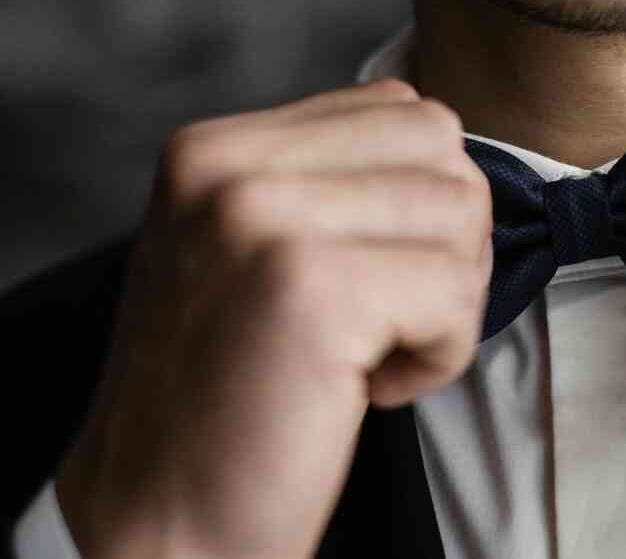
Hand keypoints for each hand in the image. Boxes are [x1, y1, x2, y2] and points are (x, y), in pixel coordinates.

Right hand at [56, 79, 491, 558]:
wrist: (164, 516)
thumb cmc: (230, 394)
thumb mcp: (249, 254)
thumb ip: (328, 183)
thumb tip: (447, 156)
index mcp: (213, 149)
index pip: (399, 109)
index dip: (420, 201)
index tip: (370, 275)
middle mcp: (230, 167)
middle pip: (442, 149)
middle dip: (447, 243)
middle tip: (388, 318)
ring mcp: (266, 219)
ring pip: (462, 213)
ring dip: (445, 301)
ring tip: (372, 353)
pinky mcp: (313, 288)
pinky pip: (454, 293)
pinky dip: (441, 354)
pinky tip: (372, 387)